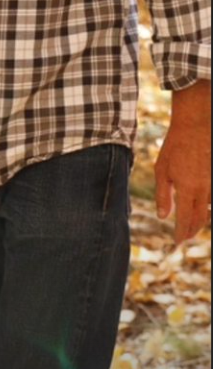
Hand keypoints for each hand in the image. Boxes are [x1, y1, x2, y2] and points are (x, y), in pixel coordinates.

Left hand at [155, 122, 210, 243]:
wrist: (195, 126)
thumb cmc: (174, 146)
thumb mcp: (161, 169)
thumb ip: (162, 195)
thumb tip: (162, 217)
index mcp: (187, 188)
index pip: (184, 220)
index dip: (181, 234)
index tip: (176, 243)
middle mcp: (203, 190)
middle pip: (199, 220)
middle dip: (191, 231)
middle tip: (184, 237)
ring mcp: (212, 184)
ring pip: (208, 211)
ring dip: (199, 221)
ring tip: (191, 226)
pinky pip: (212, 199)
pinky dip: (207, 207)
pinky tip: (200, 209)